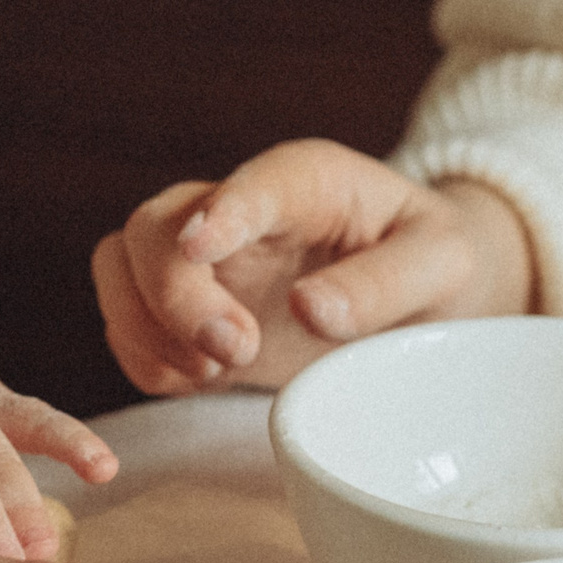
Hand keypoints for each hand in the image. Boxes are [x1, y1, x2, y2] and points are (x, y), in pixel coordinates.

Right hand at [93, 139, 533, 392]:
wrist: (417, 293)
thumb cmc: (432, 265)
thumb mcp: (444, 265)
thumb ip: (387, 282)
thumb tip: (312, 309)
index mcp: (305, 182)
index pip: (249, 185)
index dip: (220, 213)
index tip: (200, 247)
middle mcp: (234, 211)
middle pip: (153, 228)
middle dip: (173, 295)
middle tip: (234, 352)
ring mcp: (201, 261)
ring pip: (118, 268)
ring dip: (144, 327)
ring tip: (214, 372)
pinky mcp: (182, 310)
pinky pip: (124, 325)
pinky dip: (144, 358)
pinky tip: (200, 379)